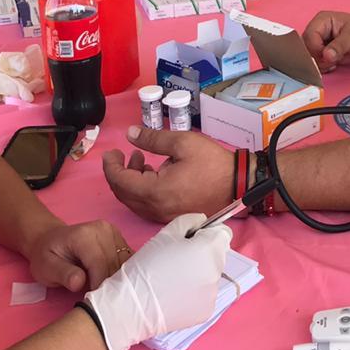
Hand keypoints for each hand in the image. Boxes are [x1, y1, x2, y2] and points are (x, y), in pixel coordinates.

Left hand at [24, 219, 130, 292]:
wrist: (49, 240)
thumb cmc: (46, 257)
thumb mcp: (46, 268)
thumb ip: (63, 274)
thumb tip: (79, 283)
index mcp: (83, 235)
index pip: (99, 263)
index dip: (99, 284)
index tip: (93, 301)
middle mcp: (102, 229)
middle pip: (114, 263)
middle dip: (109, 283)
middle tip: (98, 299)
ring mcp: (112, 231)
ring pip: (124, 261)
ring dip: (118, 278)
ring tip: (105, 291)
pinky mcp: (118, 237)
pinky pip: (127, 257)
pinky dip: (123, 271)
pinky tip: (114, 281)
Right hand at [86, 215, 230, 349]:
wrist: (131, 306)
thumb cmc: (146, 265)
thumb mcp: (165, 234)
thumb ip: (190, 221)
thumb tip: (202, 222)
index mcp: (208, 250)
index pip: (224, 234)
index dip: (208, 233)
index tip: (193, 239)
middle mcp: (216, 272)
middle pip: (218, 255)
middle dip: (204, 253)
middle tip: (178, 260)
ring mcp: (212, 295)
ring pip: (212, 276)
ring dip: (200, 274)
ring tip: (175, 279)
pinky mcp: (206, 312)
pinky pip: (206, 296)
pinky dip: (196, 293)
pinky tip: (176, 295)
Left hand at [102, 125, 233, 223]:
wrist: (238, 184)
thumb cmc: (212, 163)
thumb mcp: (182, 143)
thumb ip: (152, 139)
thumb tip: (130, 134)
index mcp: (155, 192)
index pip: (120, 181)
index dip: (111, 166)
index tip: (111, 152)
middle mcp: (155, 208)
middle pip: (123, 194)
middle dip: (118, 173)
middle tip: (123, 154)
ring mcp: (163, 215)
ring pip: (134, 201)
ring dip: (130, 181)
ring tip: (141, 160)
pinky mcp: (171, 216)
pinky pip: (146, 205)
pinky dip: (141, 190)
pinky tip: (153, 173)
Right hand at [303, 11, 349, 70]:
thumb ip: (339, 46)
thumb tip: (327, 55)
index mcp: (322, 21)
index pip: (310, 37)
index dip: (317, 50)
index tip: (328, 58)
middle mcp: (317, 30)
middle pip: (306, 47)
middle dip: (317, 58)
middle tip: (332, 62)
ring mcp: (318, 41)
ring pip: (309, 56)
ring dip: (320, 64)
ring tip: (334, 63)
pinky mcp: (321, 52)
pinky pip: (315, 62)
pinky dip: (322, 67)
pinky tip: (333, 65)